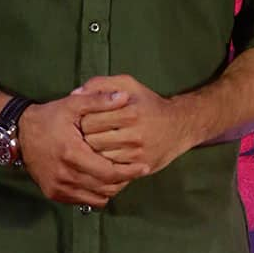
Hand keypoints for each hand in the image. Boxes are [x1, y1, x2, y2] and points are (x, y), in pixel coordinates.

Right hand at [18, 92, 146, 207]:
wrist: (19, 134)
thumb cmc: (49, 117)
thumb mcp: (72, 104)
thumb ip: (99, 101)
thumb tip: (124, 96)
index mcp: (72, 154)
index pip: (109, 172)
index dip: (130, 172)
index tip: (144, 167)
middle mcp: (65, 175)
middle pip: (106, 188)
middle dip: (124, 180)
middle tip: (136, 170)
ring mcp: (58, 187)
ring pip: (96, 197)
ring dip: (112, 188)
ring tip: (121, 175)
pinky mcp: (54, 193)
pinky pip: (83, 201)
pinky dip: (96, 194)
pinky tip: (102, 180)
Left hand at [77, 75, 196, 176]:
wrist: (179, 126)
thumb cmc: (148, 104)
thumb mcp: (128, 85)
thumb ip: (101, 84)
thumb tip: (74, 94)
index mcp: (130, 111)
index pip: (89, 120)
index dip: (80, 121)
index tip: (81, 120)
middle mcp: (135, 132)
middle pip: (92, 140)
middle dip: (83, 137)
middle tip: (83, 134)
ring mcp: (137, 152)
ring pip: (99, 156)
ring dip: (92, 152)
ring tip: (91, 145)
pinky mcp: (140, 166)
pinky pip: (112, 168)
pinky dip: (104, 162)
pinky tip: (104, 155)